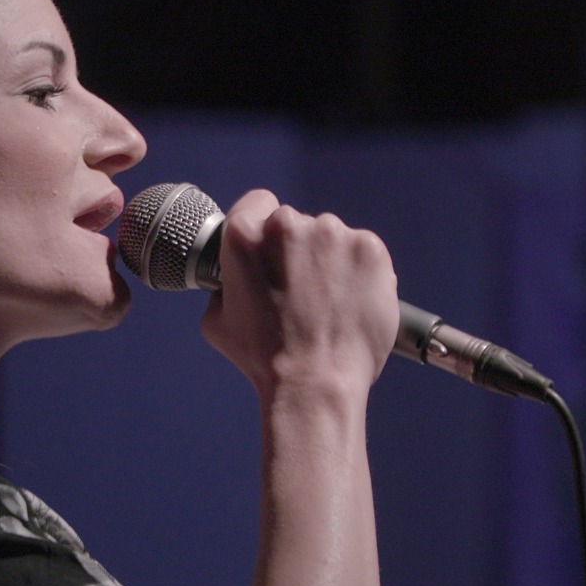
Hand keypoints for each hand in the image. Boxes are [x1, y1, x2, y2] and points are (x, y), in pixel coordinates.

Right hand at [199, 189, 399, 404]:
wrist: (316, 382)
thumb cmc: (263, 358)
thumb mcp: (216, 320)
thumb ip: (224, 285)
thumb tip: (234, 279)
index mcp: (245, 235)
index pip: (257, 203)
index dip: (262, 227)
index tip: (271, 250)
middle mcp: (288, 225)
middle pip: (294, 223)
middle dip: (296, 249)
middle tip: (299, 289)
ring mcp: (333, 234)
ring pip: (330, 236)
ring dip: (329, 259)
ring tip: (328, 301)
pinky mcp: (369, 248)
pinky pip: (361, 251)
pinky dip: (359, 271)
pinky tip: (350, 300)